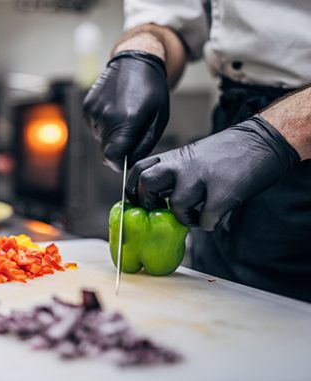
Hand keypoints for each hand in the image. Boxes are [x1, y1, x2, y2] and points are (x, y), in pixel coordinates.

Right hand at [83, 50, 168, 171]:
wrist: (135, 60)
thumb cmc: (151, 88)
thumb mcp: (159, 118)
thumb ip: (144, 144)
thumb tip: (131, 162)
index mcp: (127, 121)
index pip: (113, 157)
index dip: (119, 164)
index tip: (126, 161)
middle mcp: (107, 117)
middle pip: (106, 150)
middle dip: (118, 148)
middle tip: (131, 132)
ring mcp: (94, 111)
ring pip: (100, 139)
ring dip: (111, 134)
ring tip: (124, 115)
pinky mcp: (87, 107)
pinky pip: (95, 127)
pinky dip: (104, 124)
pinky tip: (114, 108)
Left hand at [127, 115, 299, 230]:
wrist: (262, 141)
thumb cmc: (225, 154)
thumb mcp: (191, 156)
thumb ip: (173, 173)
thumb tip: (156, 201)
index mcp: (174, 157)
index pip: (138, 169)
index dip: (132, 188)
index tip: (139, 201)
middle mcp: (183, 165)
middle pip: (146, 182)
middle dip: (148, 201)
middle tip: (160, 210)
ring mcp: (202, 178)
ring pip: (176, 205)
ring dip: (184, 217)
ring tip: (196, 214)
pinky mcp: (223, 192)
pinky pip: (206, 219)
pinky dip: (208, 223)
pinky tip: (215, 216)